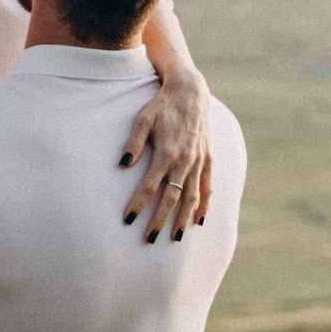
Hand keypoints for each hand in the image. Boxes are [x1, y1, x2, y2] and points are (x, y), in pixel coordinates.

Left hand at [120, 64, 212, 242]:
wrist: (191, 92)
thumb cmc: (162, 105)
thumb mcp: (142, 118)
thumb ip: (133, 143)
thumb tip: (122, 165)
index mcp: (166, 153)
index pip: (149, 186)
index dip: (138, 204)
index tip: (128, 220)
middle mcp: (184, 161)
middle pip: (171, 198)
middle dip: (159, 220)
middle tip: (149, 239)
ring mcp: (199, 161)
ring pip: (192, 197)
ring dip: (183, 219)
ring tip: (176, 238)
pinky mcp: (208, 159)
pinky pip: (208, 186)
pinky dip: (205, 205)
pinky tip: (200, 220)